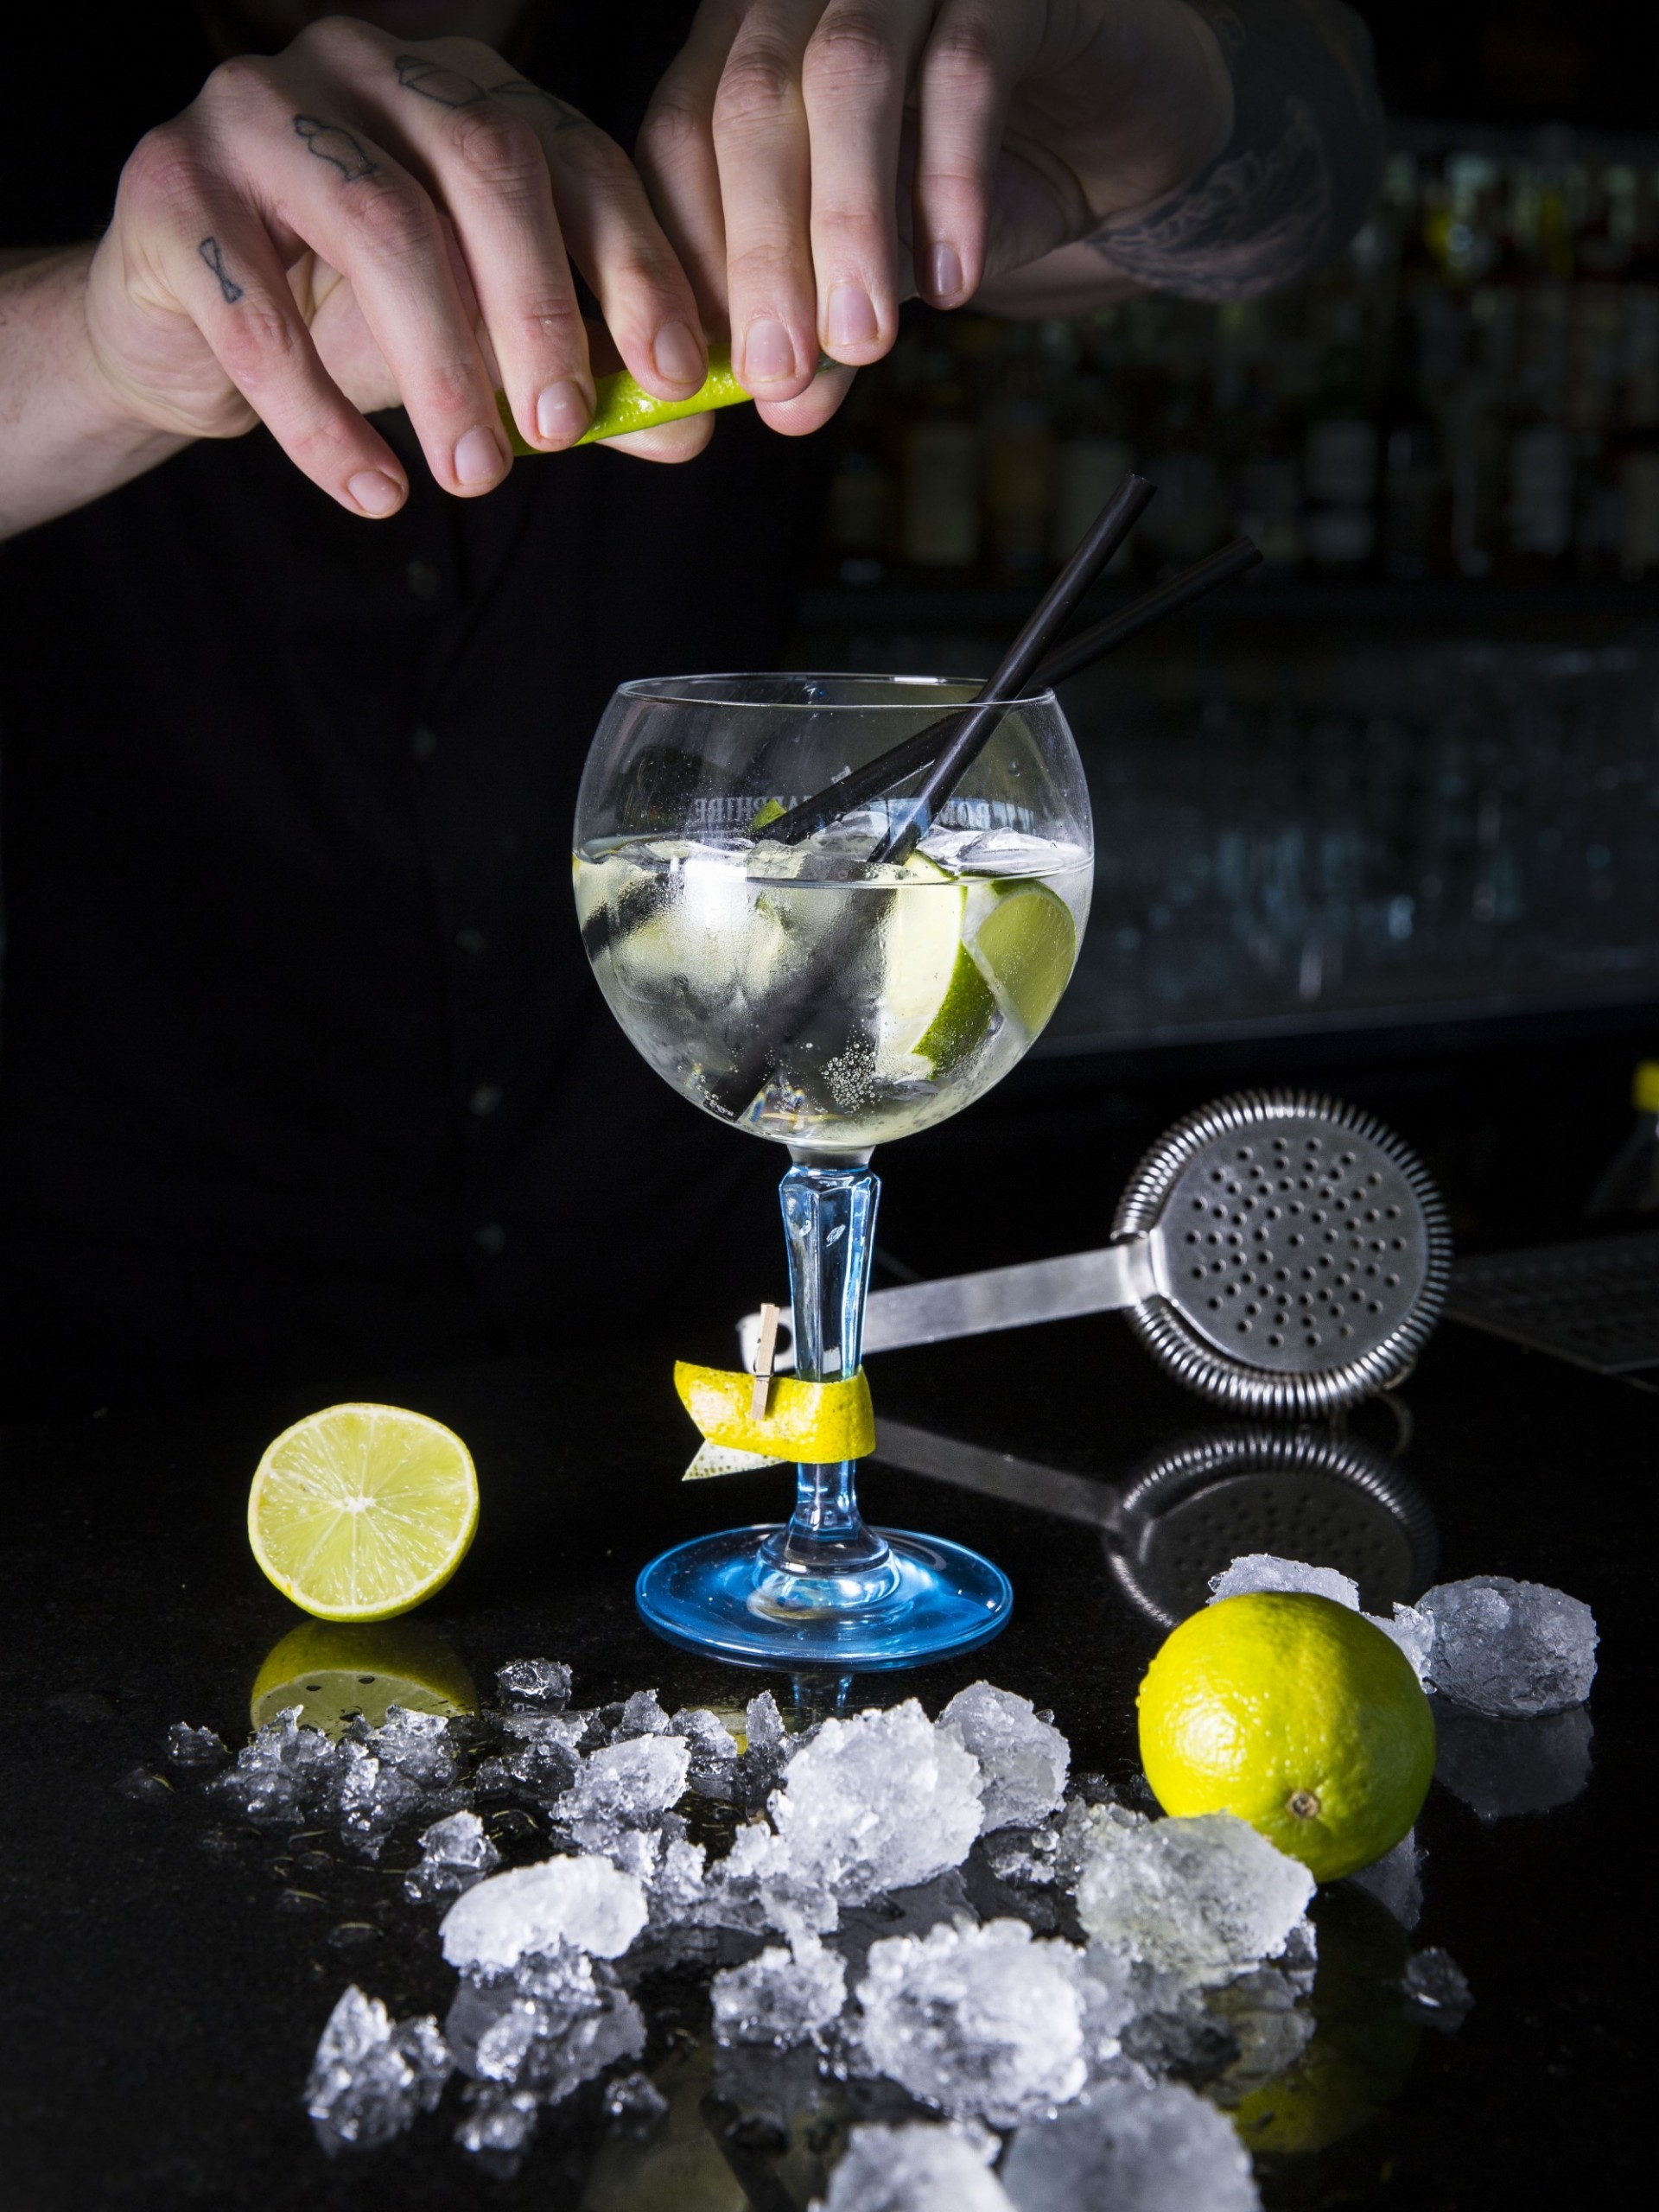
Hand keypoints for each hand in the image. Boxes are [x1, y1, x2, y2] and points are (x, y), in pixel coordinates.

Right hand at [82, 16, 714, 518]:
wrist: (187, 333)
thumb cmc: (352, 324)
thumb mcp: (481, 345)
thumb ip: (584, 377)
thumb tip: (687, 427)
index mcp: (461, 89)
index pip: (572, 155)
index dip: (632, 263)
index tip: (672, 373)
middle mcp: (365, 67)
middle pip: (485, 163)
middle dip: (541, 309)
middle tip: (563, 432)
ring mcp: (258, 109)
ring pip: (382, 225)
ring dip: (442, 368)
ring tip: (476, 478)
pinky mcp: (169, 184)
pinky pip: (258, 315)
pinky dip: (325, 422)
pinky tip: (375, 494)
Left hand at [638, 0, 1231, 435]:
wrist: (1113, 123)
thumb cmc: (973, 185)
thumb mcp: (885, 267)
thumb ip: (828, 325)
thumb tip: (784, 406)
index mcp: (746, 44)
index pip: (681, 136)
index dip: (683, 255)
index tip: (696, 370)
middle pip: (749, 104)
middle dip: (757, 251)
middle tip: (776, 368)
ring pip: (845, 75)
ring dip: (847, 221)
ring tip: (862, 337)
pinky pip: (967, 70)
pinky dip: (950, 184)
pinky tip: (954, 280)